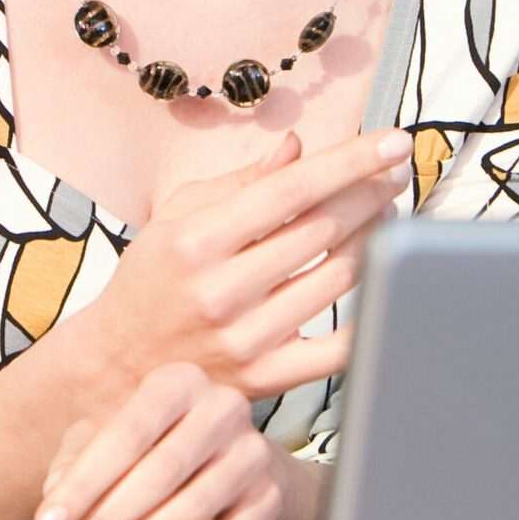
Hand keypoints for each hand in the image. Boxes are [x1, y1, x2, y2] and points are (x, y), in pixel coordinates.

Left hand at [33, 362, 284, 519]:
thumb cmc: (155, 443)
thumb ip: (77, 462)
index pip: (125, 435)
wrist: (227, 457)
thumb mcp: (110, 435)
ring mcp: (254, 454)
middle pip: (158, 475)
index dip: (82, 485)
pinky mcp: (271, 499)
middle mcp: (223, 409)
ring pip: (191, 512)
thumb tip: (55, 505)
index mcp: (177, 381)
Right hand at [66, 127, 409, 404]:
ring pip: (339, 277)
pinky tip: (382, 276)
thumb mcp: (174, 216)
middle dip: (372, 191)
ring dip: (376, 238)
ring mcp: (247, 337)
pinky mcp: (267, 377)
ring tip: (385, 213)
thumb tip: (296, 150)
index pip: (289, 190)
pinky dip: (371, 308)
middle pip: (322, 229)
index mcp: (195, 240)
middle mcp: (222, 290)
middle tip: (396, 170)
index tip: (390, 142)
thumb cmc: (150, 281)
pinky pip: (341, 347)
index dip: (348, 162)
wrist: (121, 363)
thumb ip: (238, 183)